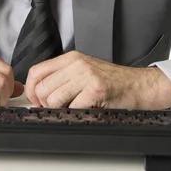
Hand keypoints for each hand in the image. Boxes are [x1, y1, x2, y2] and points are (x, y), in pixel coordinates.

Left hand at [25, 51, 170, 109]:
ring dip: (61, 109)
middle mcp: (76, 64)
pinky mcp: (96, 89)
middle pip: (41, 88)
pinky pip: (72, 107)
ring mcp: (86, 75)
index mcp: (71, 58)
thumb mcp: (84, 71)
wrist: (140, 85)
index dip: (31, 90)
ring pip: (53, 99)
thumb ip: (61, 78)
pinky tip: (87, 108)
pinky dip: (76, 113)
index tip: (36, 101)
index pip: (36, 72)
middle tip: (60, 107)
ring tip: (75, 107)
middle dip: (46, 104)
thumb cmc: (112, 82)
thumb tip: (36, 96)